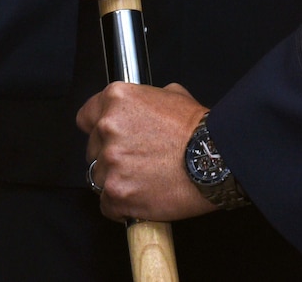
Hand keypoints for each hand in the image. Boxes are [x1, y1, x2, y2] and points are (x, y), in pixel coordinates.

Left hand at [79, 82, 214, 221]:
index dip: (98, 129)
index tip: (106, 139)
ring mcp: (110, 162)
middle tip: (136, 161)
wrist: (215, 159)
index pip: (86, 117)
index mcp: (116, 99)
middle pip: (93, 150)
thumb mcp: (172, 95)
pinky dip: (121, 206)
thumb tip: (140, 108)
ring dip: (116, 181)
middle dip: (110, 157)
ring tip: (143, 181)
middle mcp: (107, 128)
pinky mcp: (116, 193)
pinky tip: (141, 198)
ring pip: (99, 178)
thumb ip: (144, 101)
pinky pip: (107, 205)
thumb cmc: (198, 130)